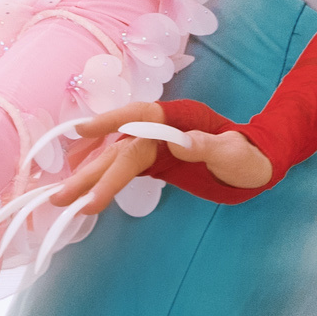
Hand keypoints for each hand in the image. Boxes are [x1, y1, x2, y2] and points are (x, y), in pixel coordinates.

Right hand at [50, 102, 272, 219]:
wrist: (255, 165)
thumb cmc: (249, 157)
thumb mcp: (234, 154)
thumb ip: (207, 147)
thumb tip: (178, 143)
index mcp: (178, 118)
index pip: (139, 116)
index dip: (109, 121)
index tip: (82, 131)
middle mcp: (160, 128)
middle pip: (120, 146)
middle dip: (92, 171)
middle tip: (63, 195)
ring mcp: (154, 145)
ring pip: (115, 159)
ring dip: (89, 177)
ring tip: (61, 198)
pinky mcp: (153, 162)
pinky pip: (122, 167)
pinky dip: (101, 177)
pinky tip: (79, 185)